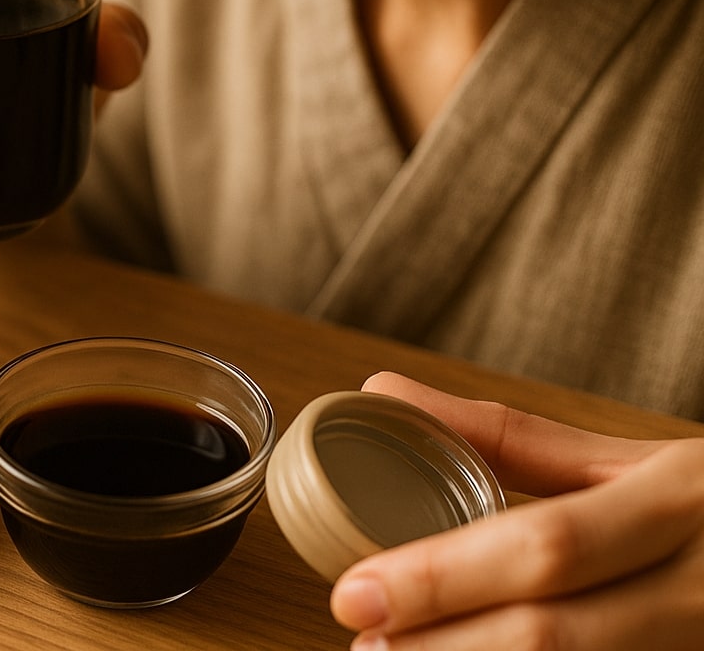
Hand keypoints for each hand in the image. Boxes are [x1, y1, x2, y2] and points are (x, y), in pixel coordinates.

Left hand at [329, 372, 703, 649]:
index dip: (443, 577)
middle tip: (365, 645)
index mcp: (682, 507)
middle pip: (559, 636)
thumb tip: (381, 395)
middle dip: (444, 647)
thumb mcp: (639, 461)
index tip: (353, 590)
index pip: (548, 547)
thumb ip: (511, 439)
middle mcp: (703, 591)